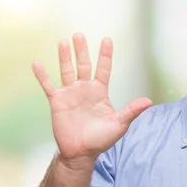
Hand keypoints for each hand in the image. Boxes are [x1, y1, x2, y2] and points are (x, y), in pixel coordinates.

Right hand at [33, 34, 151, 166]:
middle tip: (79, 34)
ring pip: (67, 71)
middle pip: (84, 65)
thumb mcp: (120, 124)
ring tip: (63, 42)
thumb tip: (149, 101)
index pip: (103, 69)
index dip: (105, 55)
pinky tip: (37, 63)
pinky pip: (48, 86)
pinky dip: (42, 75)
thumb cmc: (101, 139)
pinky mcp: (57, 102)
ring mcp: (70, 94)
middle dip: (82, 50)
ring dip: (65, 57)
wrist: (81, 152)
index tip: (107, 39)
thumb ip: (132, 110)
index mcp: (100, 92)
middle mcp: (85, 90)